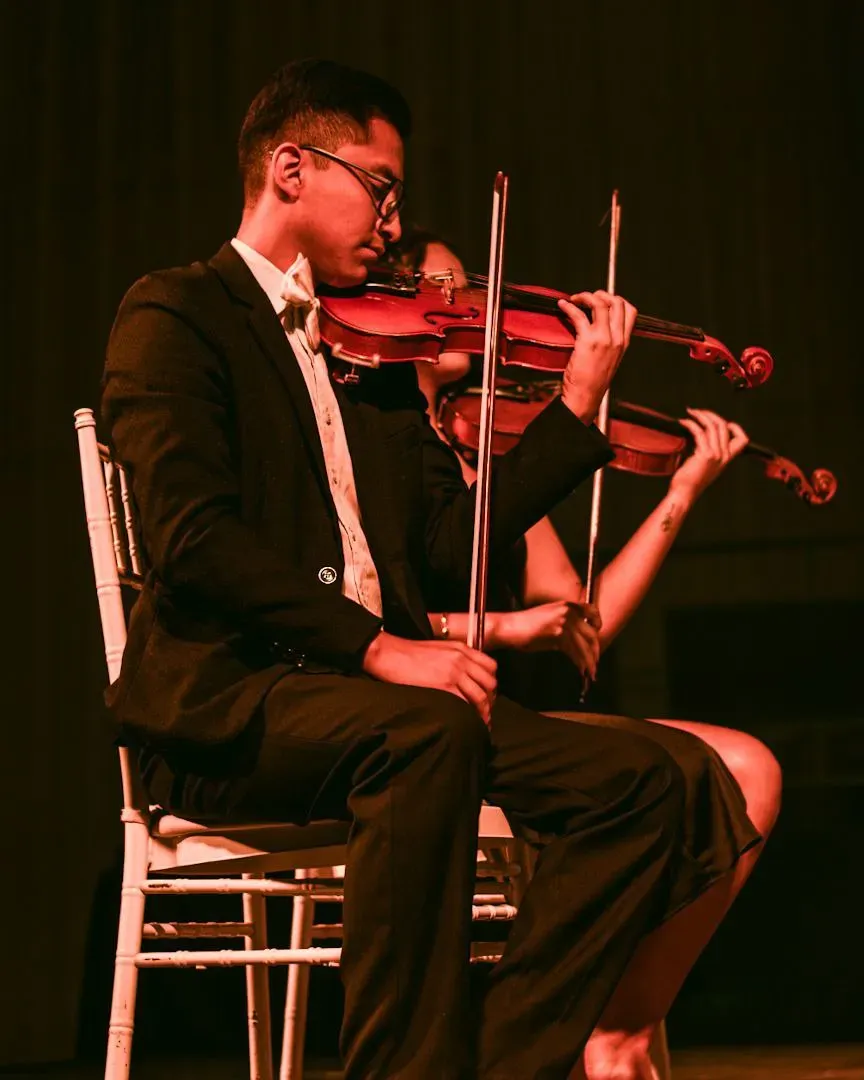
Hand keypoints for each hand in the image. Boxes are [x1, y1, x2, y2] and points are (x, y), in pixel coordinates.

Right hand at [362, 631, 497, 725]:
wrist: (391, 654)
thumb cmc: (410, 654)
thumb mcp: (440, 649)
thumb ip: (456, 658)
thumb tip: (466, 677)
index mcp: (462, 649)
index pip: (491, 666)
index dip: (492, 683)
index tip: (488, 695)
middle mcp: (462, 659)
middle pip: (490, 683)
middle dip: (491, 700)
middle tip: (486, 712)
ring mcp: (454, 672)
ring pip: (481, 696)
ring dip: (484, 713)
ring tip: (482, 723)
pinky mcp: (444, 685)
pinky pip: (465, 703)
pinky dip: (471, 715)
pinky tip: (469, 722)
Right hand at [499, 601, 601, 679]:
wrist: (512, 627)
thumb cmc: (527, 624)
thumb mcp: (550, 615)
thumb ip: (565, 622)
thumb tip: (577, 639)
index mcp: (567, 605)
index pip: (593, 611)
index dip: (598, 624)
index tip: (597, 636)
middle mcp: (569, 612)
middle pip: (592, 634)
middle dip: (595, 651)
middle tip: (595, 662)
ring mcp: (564, 624)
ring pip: (584, 647)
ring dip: (589, 662)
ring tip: (591, 673)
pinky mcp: (558, 636)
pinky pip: (575, 653)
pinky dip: (580, 664)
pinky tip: (581, 671)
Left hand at [557, 290, 637, 423]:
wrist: (584, 398)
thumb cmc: (592, 382)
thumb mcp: (609, 360)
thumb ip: (609, 342)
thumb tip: (597, 325)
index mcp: (624, 343)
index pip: (630, 311)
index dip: (616, 300)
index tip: (602, 300)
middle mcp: (617, 339)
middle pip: (618, 302)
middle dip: (601, 294)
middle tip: (587, 297)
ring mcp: (604, 339)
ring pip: (601, 304)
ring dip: (585, 296)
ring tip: (574, 299)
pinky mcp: (588, 341)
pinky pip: (579, 315)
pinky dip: (569, 307)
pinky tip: (562, 306)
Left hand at [669, 407, 749, 502]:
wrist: (684, 493)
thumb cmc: (690, 480)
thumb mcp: (705, 464)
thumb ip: (708, 450)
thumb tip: (702, 432)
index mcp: (726, 458)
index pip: (742, 440)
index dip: (735, 427)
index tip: (722, 422)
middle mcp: (724, 456)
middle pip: (724, 426)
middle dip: (710, 415)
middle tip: (697, 412)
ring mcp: (715, 455)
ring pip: (713, 426)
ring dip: (700, 416)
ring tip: (690, 413)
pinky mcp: (705, 455)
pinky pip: (700, 432)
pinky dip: (691, 424)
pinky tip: (684, 422)